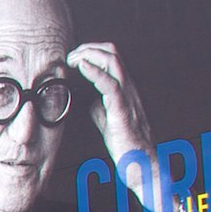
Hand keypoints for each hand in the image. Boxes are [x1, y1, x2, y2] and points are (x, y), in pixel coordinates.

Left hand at [66, 42, 163, 211]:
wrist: (141, 163)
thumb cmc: (125, 142)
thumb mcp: (106, 117)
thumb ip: (97, 103)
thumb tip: (82, 93)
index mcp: (124, 88)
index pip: (111, 57)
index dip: (91, 51)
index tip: (72, 56)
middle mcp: (128, 88)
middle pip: (113, 53)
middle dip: (88, 48)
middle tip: (69, 55)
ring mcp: (127, 97)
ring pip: (114, 62)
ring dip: (90, 55)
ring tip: (73, 58)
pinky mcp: (122, 110)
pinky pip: (110, 85)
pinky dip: (95, 72)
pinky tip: (82, 67)